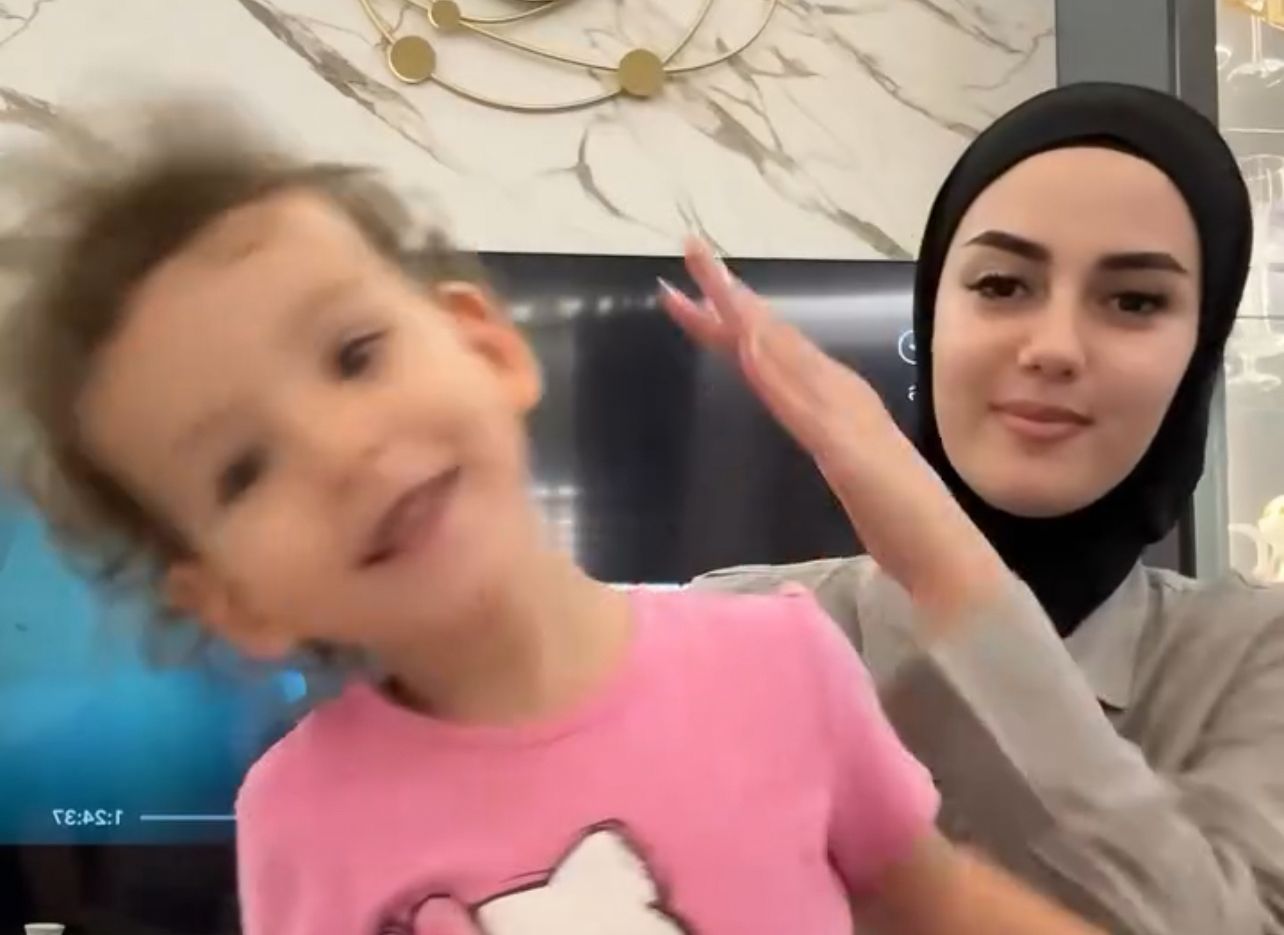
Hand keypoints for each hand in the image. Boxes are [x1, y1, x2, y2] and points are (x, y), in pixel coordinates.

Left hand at [659, 240, 1006, 626]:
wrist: (944, 554)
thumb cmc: (900, 519)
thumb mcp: (849, 469)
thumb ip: (829, 437)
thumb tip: (808, 416)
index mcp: (837, 398)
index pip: (772, 351)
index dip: (730, 318)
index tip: (687, 290)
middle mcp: (840, 393)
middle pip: (771, 337)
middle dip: (727, 293)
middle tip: (689, 248)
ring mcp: (843, 416)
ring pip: (783, 354)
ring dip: (744, 314)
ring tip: (710, 274)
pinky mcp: (845, 448)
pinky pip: (800, 403)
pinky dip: (773, 370)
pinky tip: (748, 345)